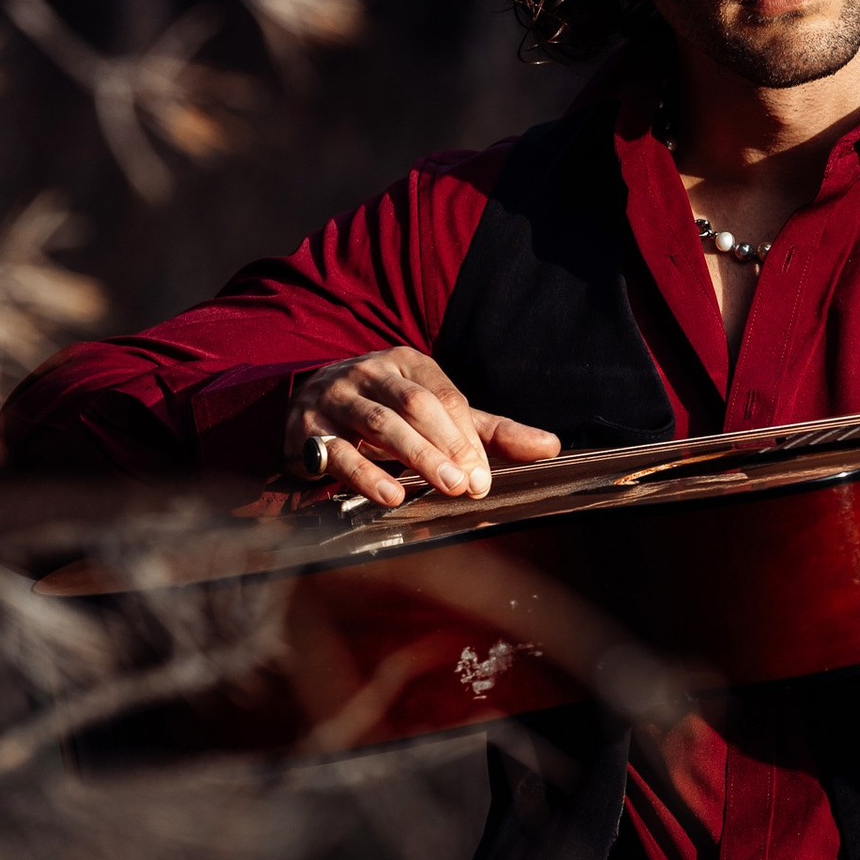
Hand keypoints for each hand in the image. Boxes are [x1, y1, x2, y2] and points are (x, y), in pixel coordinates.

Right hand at [287, 348, 560, 509]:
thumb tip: (552, 447)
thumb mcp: (436, 416)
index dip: (465, 436)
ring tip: (438, 488)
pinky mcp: (306, 428)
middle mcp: (370, 372)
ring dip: (411, 458)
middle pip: (413, 406)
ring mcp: (335, 396)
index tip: (482, 478)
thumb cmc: (387, 413)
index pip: (443, 395)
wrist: (308, 405)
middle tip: (465, 484)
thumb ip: (489, 432)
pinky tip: (389, 496)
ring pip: (377, 424)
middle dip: (443, 446)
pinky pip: (336, 451)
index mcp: (406, 363)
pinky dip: (363, 474)